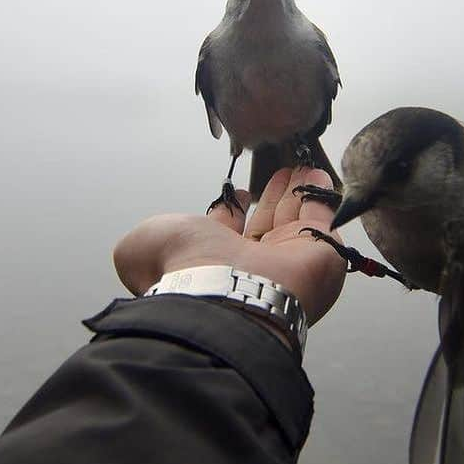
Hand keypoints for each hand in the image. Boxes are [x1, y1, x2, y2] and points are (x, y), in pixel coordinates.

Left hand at [113, 167, 347, 326]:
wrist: (225, 294)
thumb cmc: (183, 267)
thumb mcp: (141, 247)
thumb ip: (141, 243)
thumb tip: (144, 254)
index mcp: (212, 262)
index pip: (228, 232)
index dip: (233, 211)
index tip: (239, 192)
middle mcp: (250, 265)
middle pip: (265, 224)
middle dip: (272, 198)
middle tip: (280, 174)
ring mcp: (287, 263)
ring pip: (294, 221)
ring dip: (298, 193)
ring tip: (302, 169)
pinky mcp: (320, 256)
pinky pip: (321, 220)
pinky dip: (320, 197)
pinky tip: (318, 177)